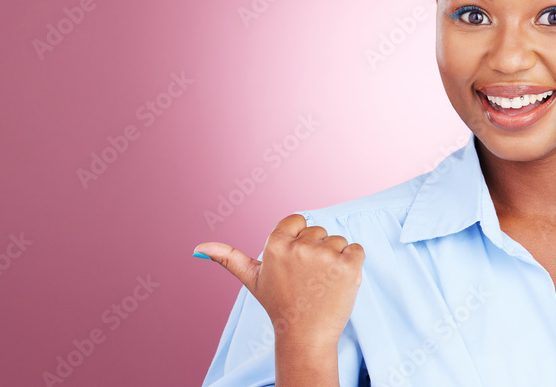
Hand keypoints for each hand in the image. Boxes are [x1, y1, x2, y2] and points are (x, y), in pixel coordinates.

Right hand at [195, 214, 364, 347]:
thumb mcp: (252, 280)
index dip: (299, 239)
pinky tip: (338, 282)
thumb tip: (198, 248)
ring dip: (335, 259)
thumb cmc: (279, 306)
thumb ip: (228, 258)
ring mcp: (325, 256)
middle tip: (308, 278)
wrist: (305, 335)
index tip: (296, 263)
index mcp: (275, 245)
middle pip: (318, 231)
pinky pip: (356, 250)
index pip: (297, 220)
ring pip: (338, 241)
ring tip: (321, 283)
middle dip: (317, 251)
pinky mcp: (348, 266)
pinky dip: (352, 264)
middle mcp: (299, 247)